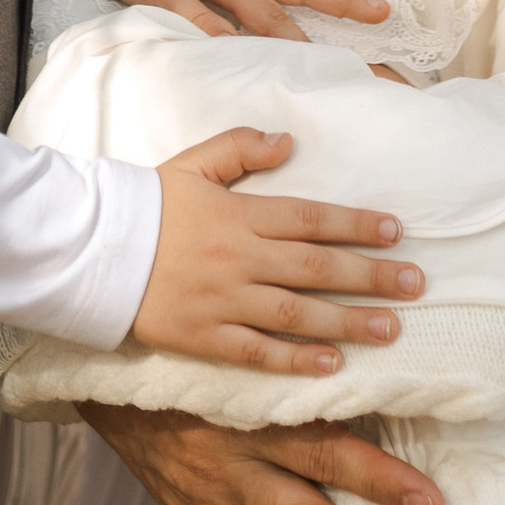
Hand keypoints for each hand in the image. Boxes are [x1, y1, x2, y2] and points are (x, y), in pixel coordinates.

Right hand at [132, 127, 419, 373]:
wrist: (89, 249)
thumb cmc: (142, 203)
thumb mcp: (190, 163)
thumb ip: (238, 149)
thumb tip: (287, 140)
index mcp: (238, 213)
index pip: (310, 218)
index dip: (356, 224)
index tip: (396, 231)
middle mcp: (238, 257)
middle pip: (317, 267)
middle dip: (371, 275)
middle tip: (416, 283)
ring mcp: (223, 300)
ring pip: (298, 313)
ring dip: (348, 320)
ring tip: (391, 327)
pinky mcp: (204, 337)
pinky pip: (258, 352)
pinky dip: (296, 360)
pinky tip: (333, 364)